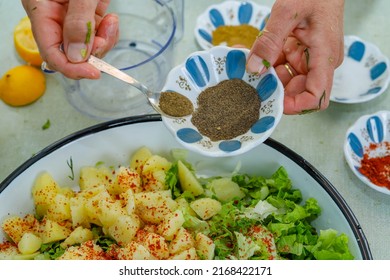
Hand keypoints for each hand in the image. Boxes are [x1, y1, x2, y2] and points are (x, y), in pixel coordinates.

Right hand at [21, 0, 118, 78]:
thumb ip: (78, 22)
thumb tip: (76, 56)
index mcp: (41, 9)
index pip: (50, 52)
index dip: (72, 67)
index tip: (93, 72)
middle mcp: (54, 17)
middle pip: (70, 53)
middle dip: (91, 52)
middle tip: (104, 37)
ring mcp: (71, 16)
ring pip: (86, 46)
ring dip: (103, 42)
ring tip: (110, 23)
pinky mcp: (86, 14)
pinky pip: (96, 34)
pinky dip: (107, 33)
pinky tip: (111, 20)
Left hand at [246, 0, 344, 114]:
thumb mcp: (286, 12)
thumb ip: (269, 42)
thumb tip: (254, 69)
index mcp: (324, 57)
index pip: (316, 97)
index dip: (295, 106)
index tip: (271, 101)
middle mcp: (319, 63)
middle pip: (297, 91)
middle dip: (273, 89)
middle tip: (250, 81)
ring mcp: (310, 59)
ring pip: (286, 80)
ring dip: (266, 75)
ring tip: (246, 63)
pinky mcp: (300, 53)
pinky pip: (282, 66)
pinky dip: (267, 63)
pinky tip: (251, 55)